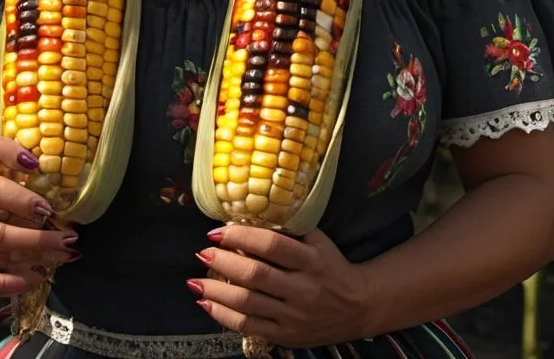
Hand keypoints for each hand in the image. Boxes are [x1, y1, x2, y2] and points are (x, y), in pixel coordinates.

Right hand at [0, 133, 77, 297]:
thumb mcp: (3, 174)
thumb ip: (26, 171)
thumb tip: (66, 176)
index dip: (9, 152)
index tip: (35, 163)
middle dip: (27, 204)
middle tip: (54, 213)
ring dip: (34, 247)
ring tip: (64, 248)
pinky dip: (17, 280)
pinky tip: (40, 274)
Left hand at [190, 225, 369, 346]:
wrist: (358, 306)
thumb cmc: (331, 266)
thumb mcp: (317, 242)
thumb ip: (288, 230)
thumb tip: (247, 216)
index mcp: (310, 260)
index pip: (271, 245)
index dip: (241, 236)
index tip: (217, 231)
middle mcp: (302, 289)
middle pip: (255, 275)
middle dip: (223, 262)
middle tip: (202, 252)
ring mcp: (294, 316)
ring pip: (248, 303)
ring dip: (216, 292)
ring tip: (195, 282)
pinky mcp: (288, 336)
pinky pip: (250, 326)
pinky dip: (224, 315)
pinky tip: (207, 304)